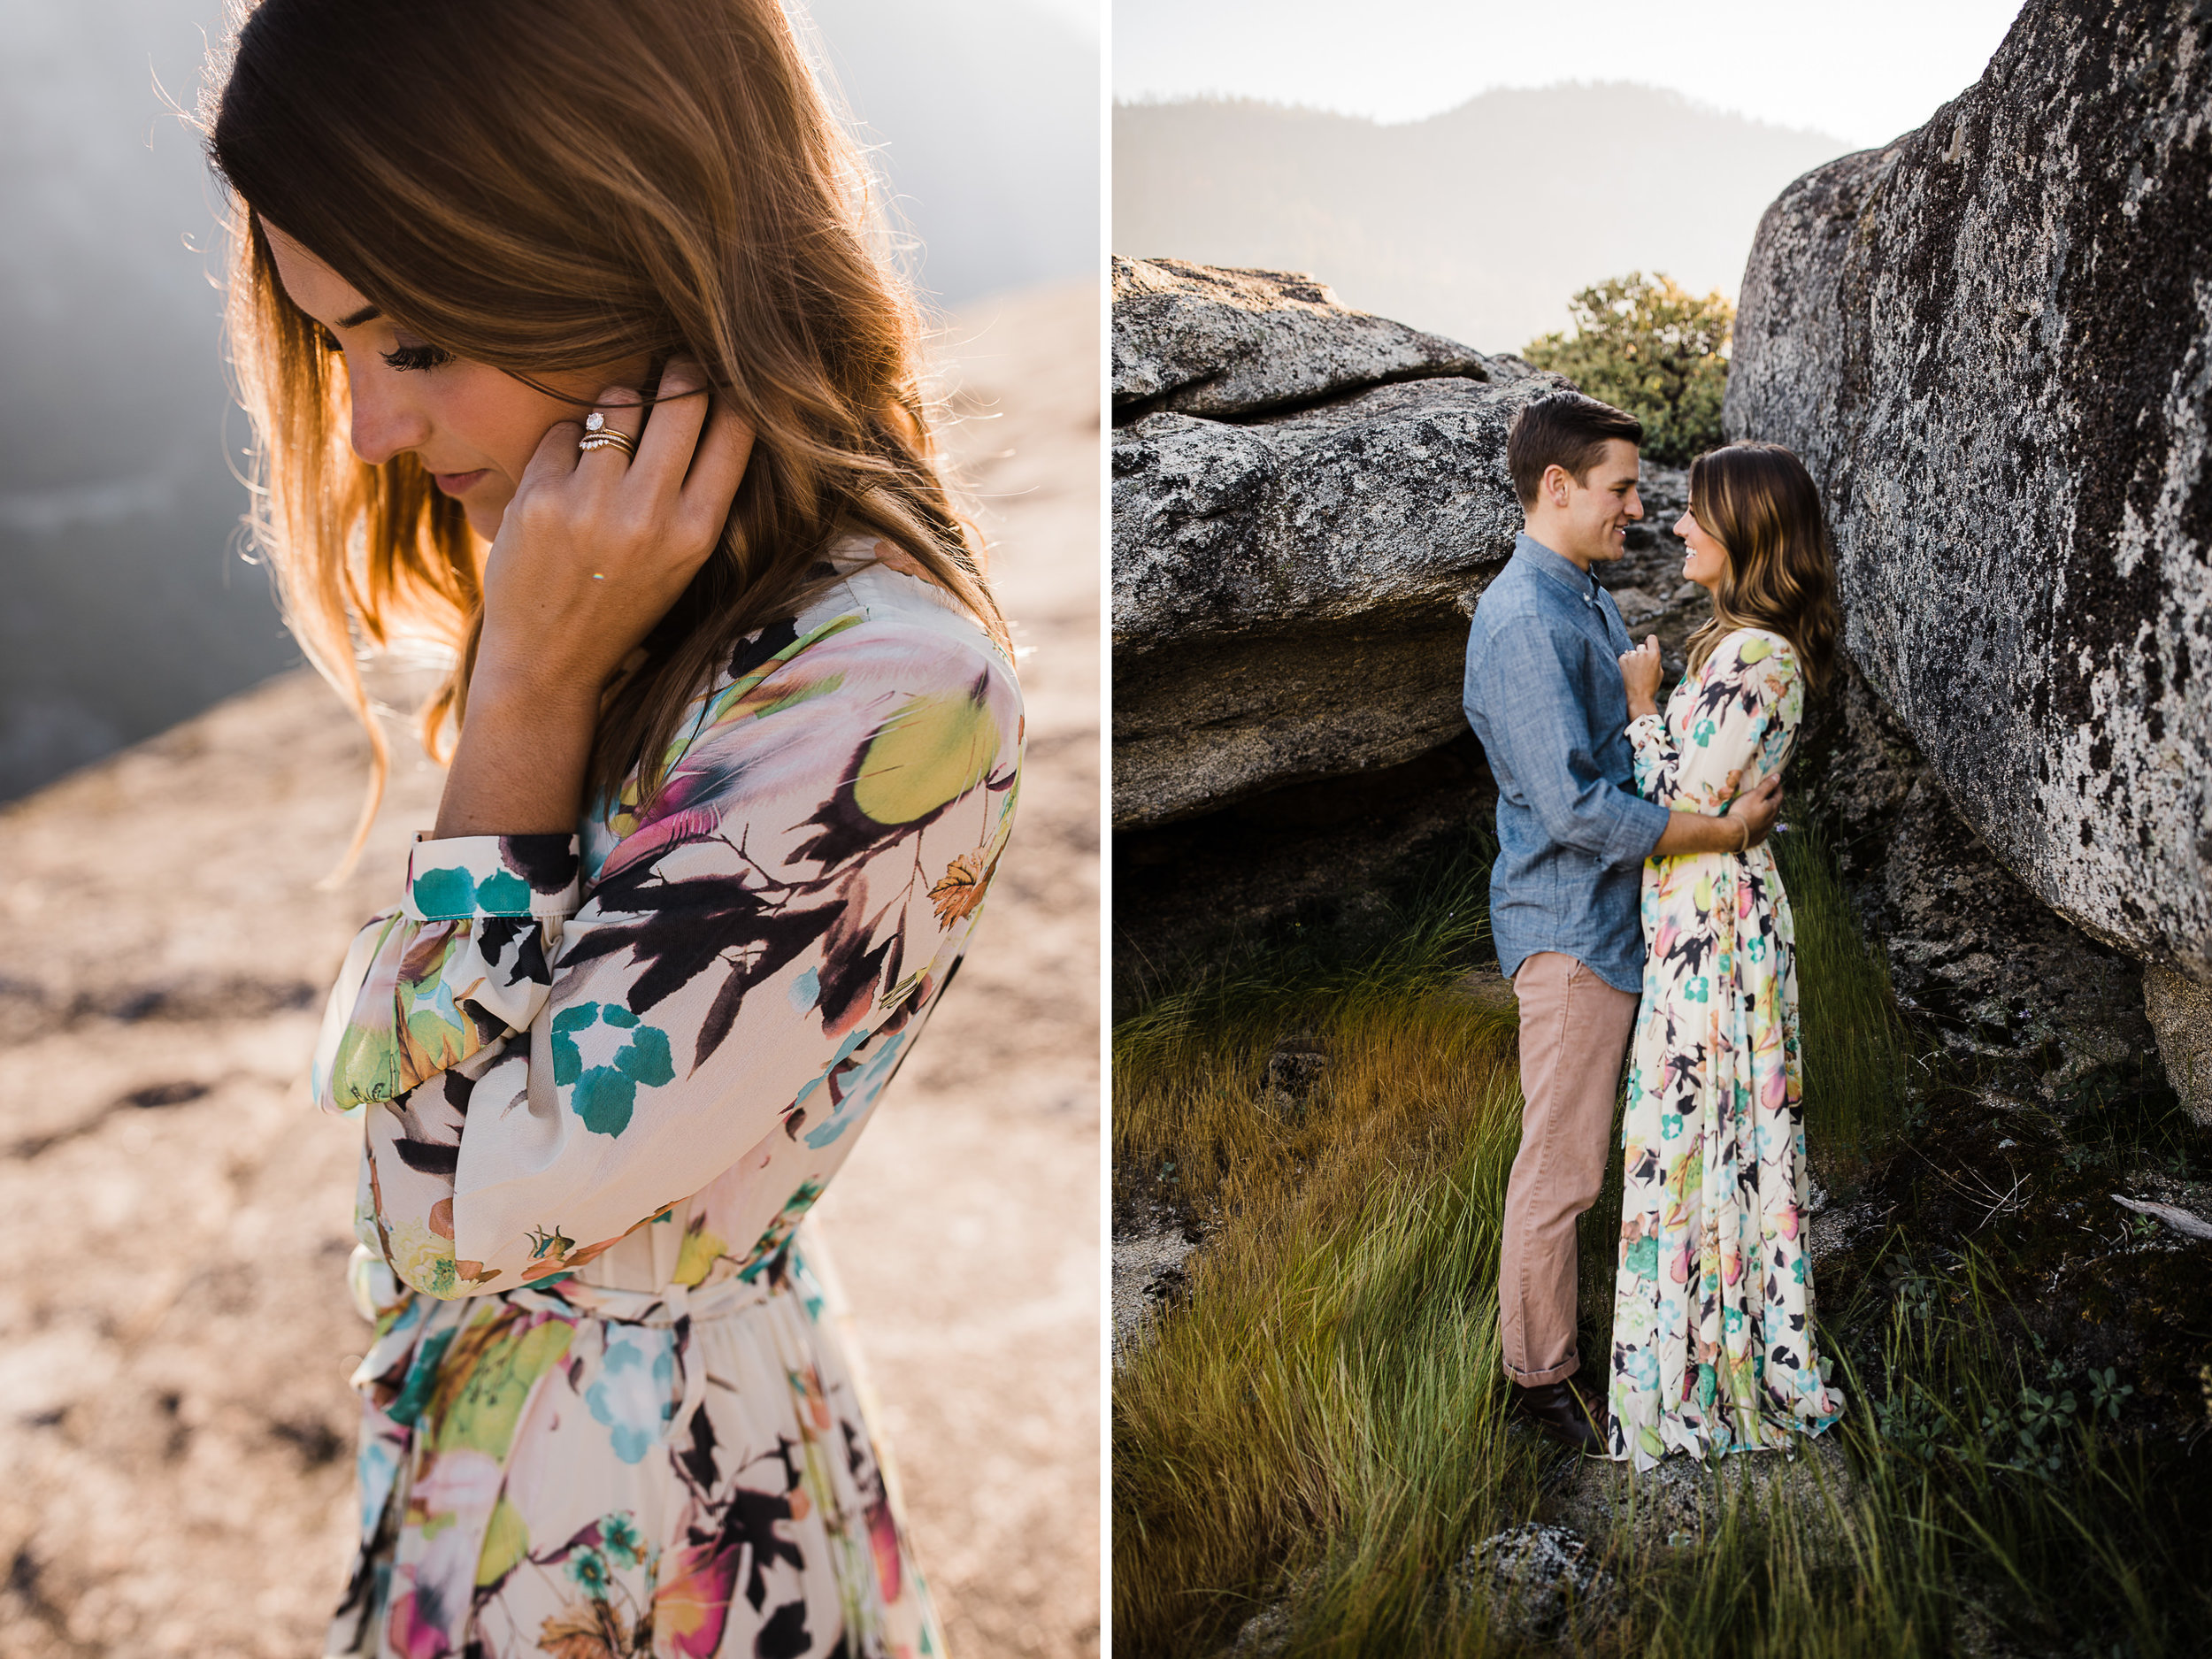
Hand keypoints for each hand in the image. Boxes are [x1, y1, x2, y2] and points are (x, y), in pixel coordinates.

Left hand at [471, 359, 753, 708]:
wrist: (549, 661)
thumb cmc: (622, 603)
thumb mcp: (682, 560)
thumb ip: (698, 492)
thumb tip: (713, 398)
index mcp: (698, 532)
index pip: (737, 428)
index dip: (732, 392)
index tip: (719, 383)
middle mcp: (651, 515)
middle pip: (683, 396)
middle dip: (678, 373)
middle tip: (671, 370)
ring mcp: (592, 504)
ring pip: (619, 401)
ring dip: (617, 405)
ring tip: (611, 433)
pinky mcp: (539, 498)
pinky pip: (565, 431)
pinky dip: (567, 443)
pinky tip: (565, 477)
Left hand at [1618, 634, 1662, 718]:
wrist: (1638, 698)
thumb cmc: (1650, 687)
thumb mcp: (1659, 672)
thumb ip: (1655, 659)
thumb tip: (1649, 651)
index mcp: (1655, 655)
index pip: (1651, 638)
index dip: (1649, 642)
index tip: (1647, 646)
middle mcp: (1643, 653)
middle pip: (1640, 647)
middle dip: (1640, 654)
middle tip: (1640, 668)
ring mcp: (1631, 657)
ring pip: (1631, 653)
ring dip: (1632, 659)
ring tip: (1633, 673)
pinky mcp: (1621, 660)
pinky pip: (1623, 657)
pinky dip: (1624, 663)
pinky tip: (1627, 674)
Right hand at [1726, 775, 1784, 847]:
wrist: (1732, 834)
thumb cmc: (1743, 811)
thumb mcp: (1755, 794)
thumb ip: (1767, 785)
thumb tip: (1778, 777)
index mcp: (1773, 808)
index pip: (1779, 795)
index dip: (1778, 787)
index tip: (1775, 782)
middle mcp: (1772, 820)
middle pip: (1776, 807)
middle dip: (1773, 799)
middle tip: (1768, 793)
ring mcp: (1766, 830)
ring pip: (1769, 818)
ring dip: (1767, 812)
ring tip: (1760, 807)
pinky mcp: (1758, 838)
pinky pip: (1762, 828)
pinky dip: (1760, 823)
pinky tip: (1755, 822)